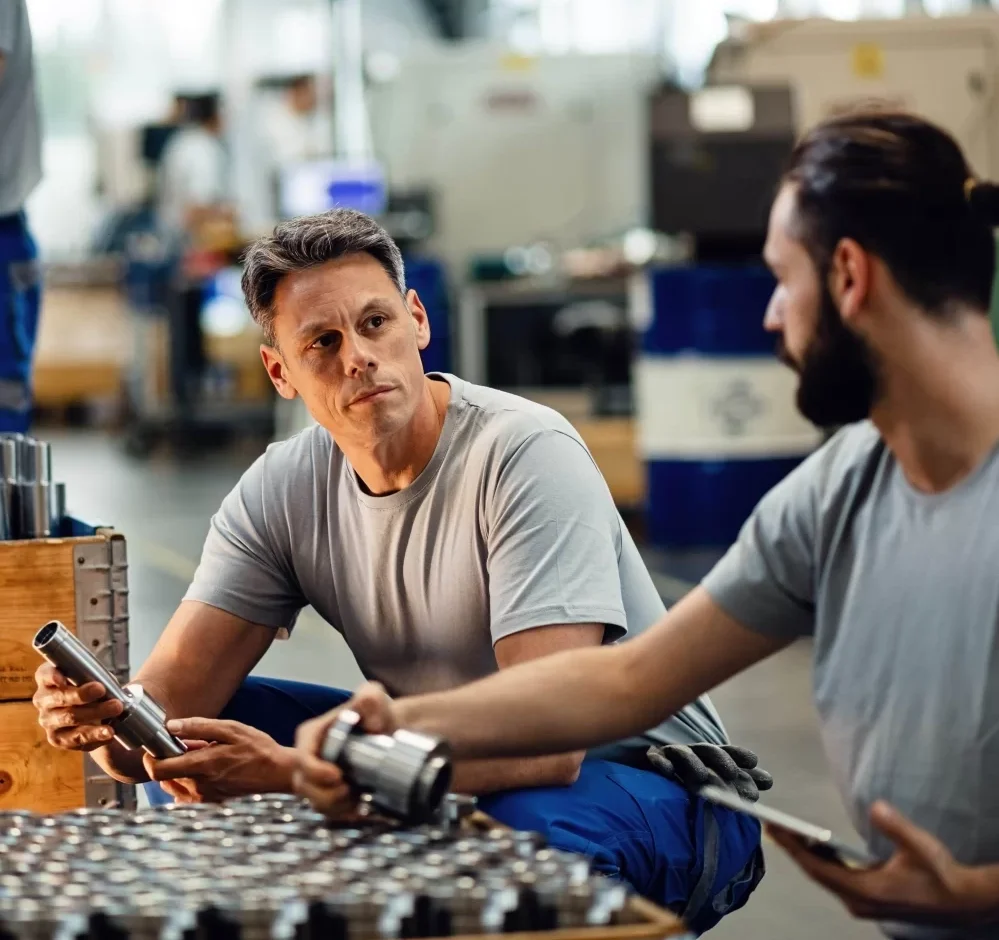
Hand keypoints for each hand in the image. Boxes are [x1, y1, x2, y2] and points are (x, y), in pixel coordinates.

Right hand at [32, 662, 122, 751]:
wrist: (94, 715)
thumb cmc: (91, 689)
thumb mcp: (91, 677)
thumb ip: (92, 676)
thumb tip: (104, 684)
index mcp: (48, 680)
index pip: (45, 675)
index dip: (52, 676)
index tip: (61, 679)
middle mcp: (44, 701)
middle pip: (60, 698)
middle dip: (82, 694)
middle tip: (102, 690)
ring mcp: (49, 721)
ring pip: (70, 717)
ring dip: (95, 712)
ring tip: (116, 708)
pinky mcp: (58, 739)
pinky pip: (77, 738)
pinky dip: (95, 734)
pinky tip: (109, 731)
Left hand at [143, 718, 294, 803]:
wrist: (277, 774)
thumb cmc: (258, 749)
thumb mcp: (231, 729)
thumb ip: (199, 727)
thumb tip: (172, 726)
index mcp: (202, 765)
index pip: (158, 770)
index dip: (151, 757)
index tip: (158, 745)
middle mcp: (198, 785)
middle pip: (164, 776)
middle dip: (169, 759)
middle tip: (188, 745)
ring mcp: (203, 797)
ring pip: (173, 786)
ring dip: (178, 770)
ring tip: (200, 756)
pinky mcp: (209, 802)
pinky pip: (185, 795)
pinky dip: (186, 782)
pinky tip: (204, 770)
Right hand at [292, 682, 398, 818]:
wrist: (387, 730)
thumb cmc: (375, 712)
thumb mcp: (373, 696)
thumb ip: (370, 699)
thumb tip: (372, 725)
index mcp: (310, 734)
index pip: (303, 757)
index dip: (315, 771)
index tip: (338, 776)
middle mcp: (308, 757)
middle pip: (304, 784)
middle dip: (324, 794)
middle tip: (349, 791)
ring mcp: (316, 777)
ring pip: (314, 801)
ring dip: (335, 806)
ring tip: (357, 798)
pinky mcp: (328, 792)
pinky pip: (328, 811)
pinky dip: (342, 813)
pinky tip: (359, 807)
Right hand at [646, 743, 773, 801]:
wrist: (656, 792)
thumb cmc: (689, 786)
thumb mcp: (718, 786)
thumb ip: (741, 783)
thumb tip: (768, 780)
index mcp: (708, 759)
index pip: (725, 753)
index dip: (737, 755)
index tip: (753, 761)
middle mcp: (691, 755)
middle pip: (706, 752)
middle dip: (719, 760)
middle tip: (732, 774)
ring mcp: (670, 756)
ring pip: (683, 754)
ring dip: (693, 762)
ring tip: (703, 776)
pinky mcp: (650, 760)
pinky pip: (655, 759)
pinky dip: (661, 762)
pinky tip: (668, 771)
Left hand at [771, 801, 996, 926]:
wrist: (962, 901)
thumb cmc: (941, 875)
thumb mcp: (919, 846)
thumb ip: (895, 826)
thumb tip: (876, 807)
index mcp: (865, 891)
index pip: (818, 868)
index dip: (793, 848)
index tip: (774, 830)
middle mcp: (858, 901)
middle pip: (816, 872)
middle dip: (794, 848)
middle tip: (773, 825)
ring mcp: (863, 902)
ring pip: (826, 877)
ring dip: (807, 855)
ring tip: (787, 831)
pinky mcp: (868, 898)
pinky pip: (837, 878)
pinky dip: (823, 861)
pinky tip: (816, 845)